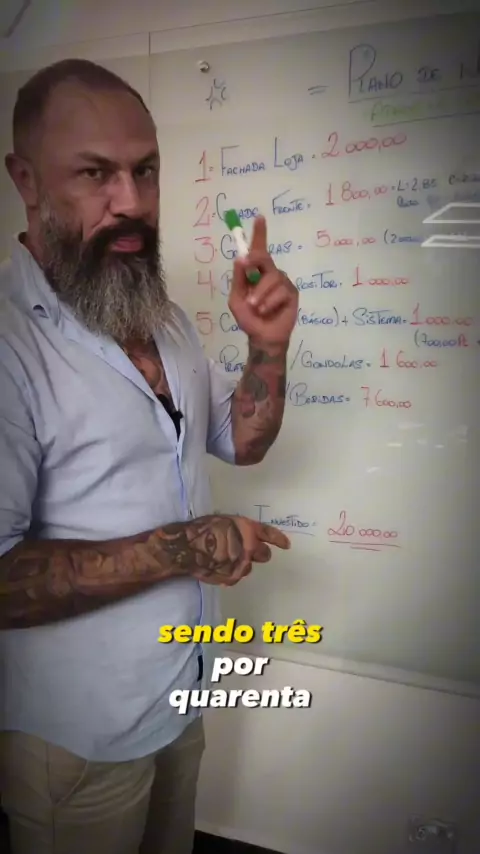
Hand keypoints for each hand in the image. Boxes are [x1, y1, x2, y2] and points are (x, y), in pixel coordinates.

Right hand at [190, 515, 290, 586]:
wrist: (186, 548)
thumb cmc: (202, 529)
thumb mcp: (223, 522)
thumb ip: (238, 530)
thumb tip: (244, 536)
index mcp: (247, 529)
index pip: (268, 534)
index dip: (278, 540)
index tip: (286, 545)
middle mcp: (249, 548)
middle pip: (264, 555)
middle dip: (258, 553)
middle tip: (244, 551)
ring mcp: (241, 564)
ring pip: (248, 567)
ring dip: (240, 563)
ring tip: (221, 557)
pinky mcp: (231, 577)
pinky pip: (235, 576)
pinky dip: (228, 572)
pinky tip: (216, 566)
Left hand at [228, 216, 298, 345]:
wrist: (262, 337)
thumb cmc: (249, 318)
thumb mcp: (236, 299)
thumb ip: (238, 280)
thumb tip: (240, 259)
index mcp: (256, 273)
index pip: (259, 251)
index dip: (259, 234)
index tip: (259, 218)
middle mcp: (271, 274)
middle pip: (265, 258)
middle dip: (255, 260)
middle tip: (246, 265)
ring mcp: (283, 283)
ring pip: (272, 278)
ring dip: (260, 293)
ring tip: (255, 307)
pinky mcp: (292, 294)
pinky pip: (280, 291)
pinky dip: (269, 302)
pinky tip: (265, 311)